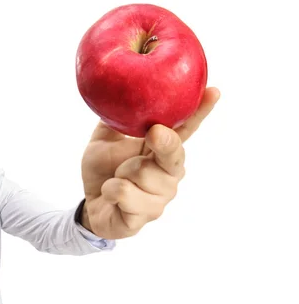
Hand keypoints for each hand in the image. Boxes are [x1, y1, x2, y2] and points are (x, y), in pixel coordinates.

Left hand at [79, 87, 219, 238]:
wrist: (91, 205)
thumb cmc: (103, 171)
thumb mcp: (104, 140)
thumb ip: (115, 118)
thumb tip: (118, 87)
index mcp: (163, 151)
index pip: (186, 130)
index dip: (200, 112)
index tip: (213, 91)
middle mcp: (169, 174)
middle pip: (174, 154)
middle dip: (164, 143)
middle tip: (154, 133)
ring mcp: (161, 198)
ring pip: (142, 174)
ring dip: (120, 173)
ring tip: (116, 178)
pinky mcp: (145, 216)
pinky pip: (125, 194)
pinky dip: (110, 190)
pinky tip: (110, 195)